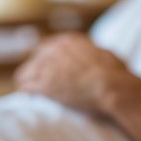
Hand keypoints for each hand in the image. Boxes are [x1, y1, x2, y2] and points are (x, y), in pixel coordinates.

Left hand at [13, 33, 129, 112]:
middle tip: (37, 84)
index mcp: (69, 41)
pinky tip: (29, 99)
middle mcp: (54, 49)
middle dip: (35, 72)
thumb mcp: (105, 54)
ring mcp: (47, 66)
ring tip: (29, 93)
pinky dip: (26, 93)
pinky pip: (25, 87)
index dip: (47, 61)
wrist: (111, 85)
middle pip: (34, 60)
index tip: (47, 71)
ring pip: (25, 73)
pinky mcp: (44, 84)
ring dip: (28, 83)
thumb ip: (95, 53)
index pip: (47, 48)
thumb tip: (98, 55)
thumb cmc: (115, 73)